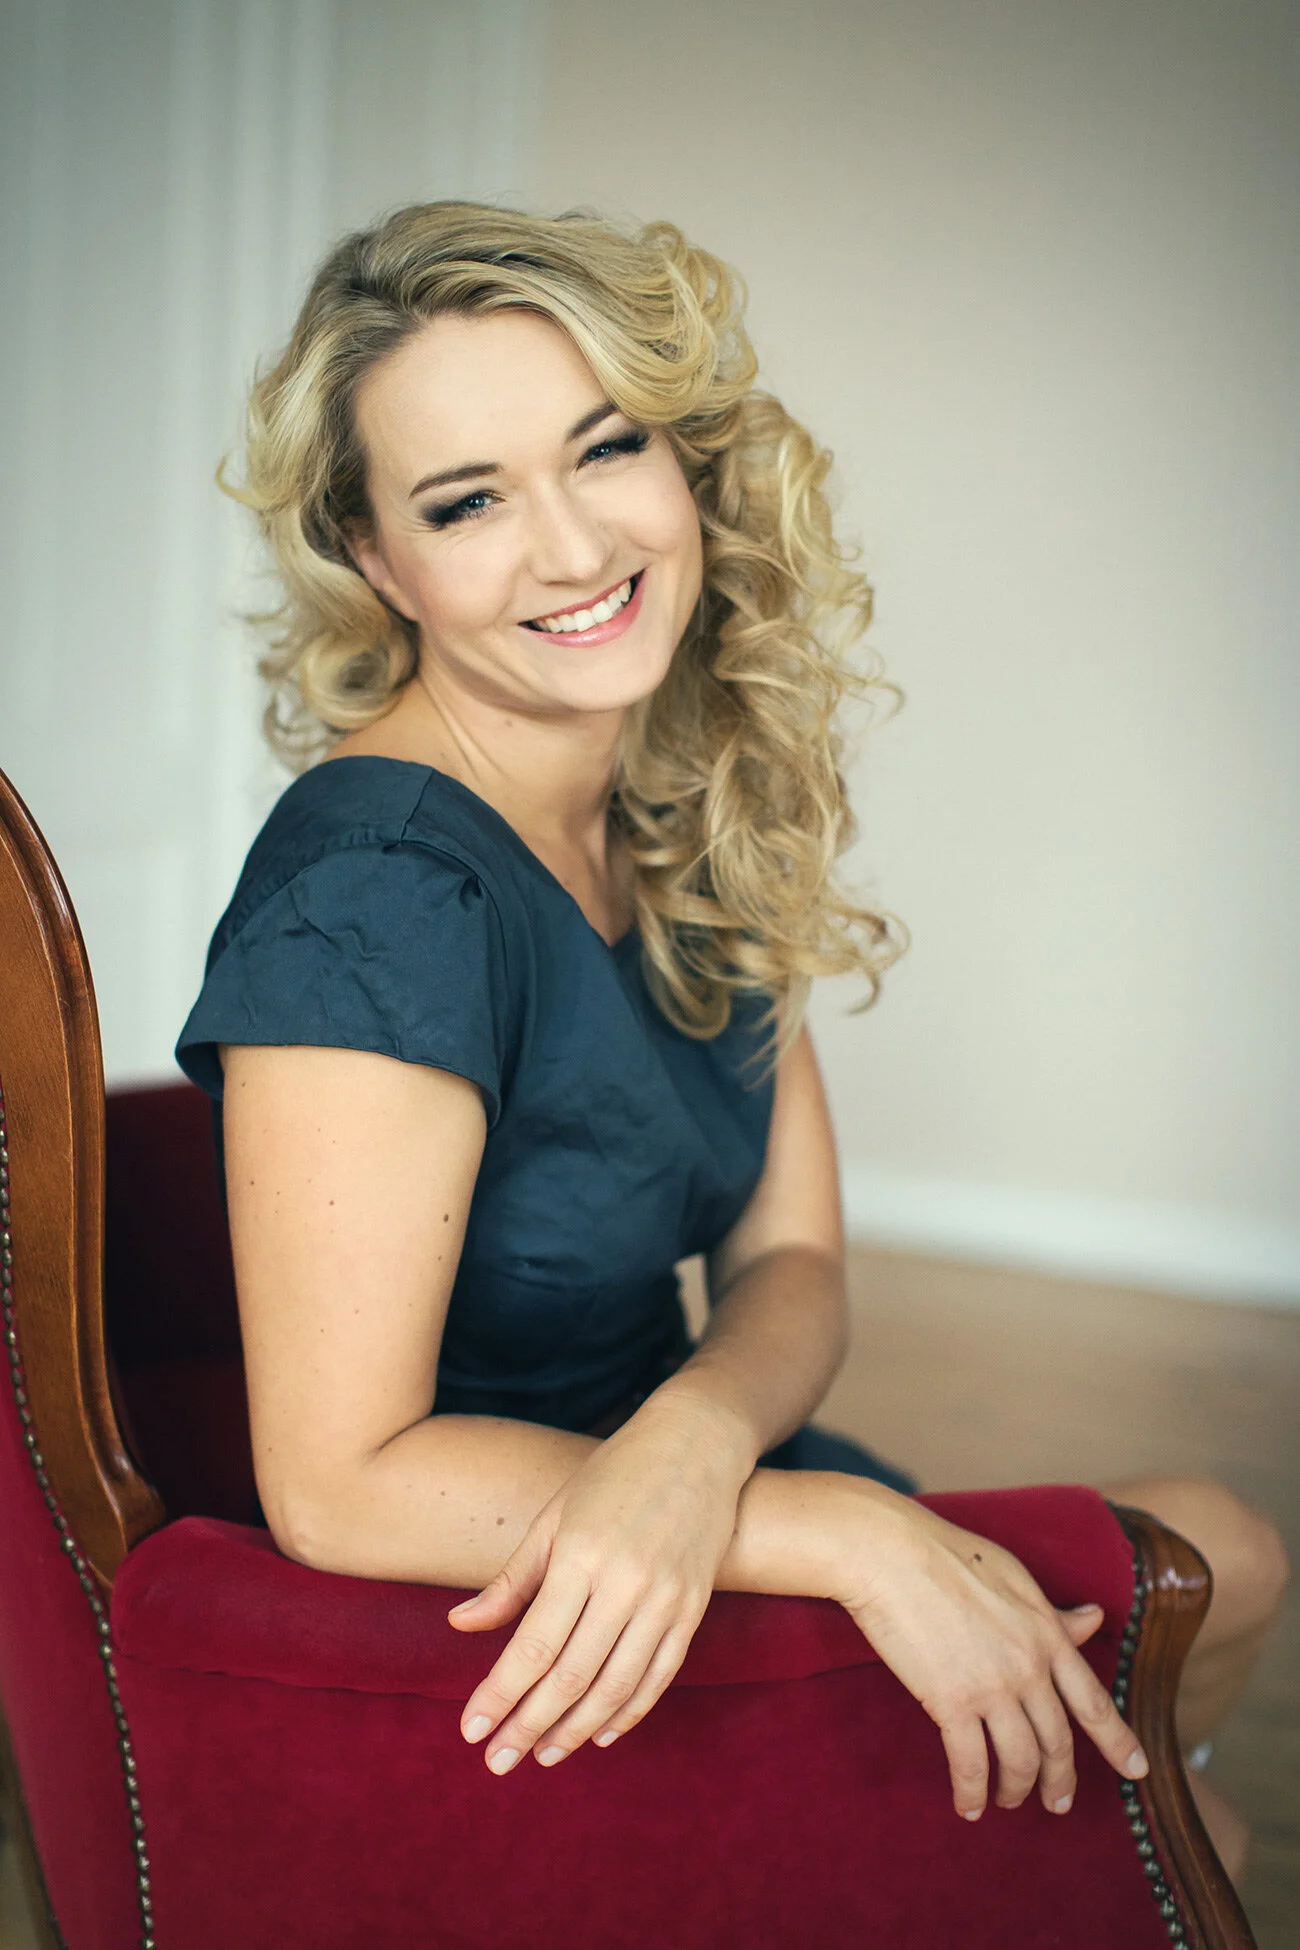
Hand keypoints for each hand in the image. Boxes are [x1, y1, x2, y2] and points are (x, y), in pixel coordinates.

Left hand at [448, 1397, 752, 1774]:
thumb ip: (511, 1579)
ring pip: (616, 1686)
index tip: (470, 1730)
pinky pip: (660, 1676)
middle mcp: (626, 1583)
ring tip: (542, 1755)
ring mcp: (666, 1599)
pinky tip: (599, 1733)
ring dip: (575, 1729)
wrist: (696, 1445)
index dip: (500, 1695)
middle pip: (571, 1677)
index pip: (534, 1646)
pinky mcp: (693, 1608)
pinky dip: (629, 1712)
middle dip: (529, 1726)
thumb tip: (461, 1625)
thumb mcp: (553, 1517)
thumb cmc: (613, 1476)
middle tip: (497, 1762)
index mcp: (582, 1556)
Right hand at [829, 1489, 1148, 1818]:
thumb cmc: (948, 1555)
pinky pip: (970, 1764)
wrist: (891, 1554)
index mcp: (1046, 1634)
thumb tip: (1093, 1620)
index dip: (1118, 1741)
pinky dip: (971, 1792)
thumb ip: (1052, 1613)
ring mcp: (991, 1687)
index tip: (1137, 1769)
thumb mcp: (1014, 1579)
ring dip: (1016, 1789)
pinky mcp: (949, 1702)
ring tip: (1008, 1800)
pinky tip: (968, 1805)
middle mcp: (1028, 1667)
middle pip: (1057, 1742)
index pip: (1093, 1701)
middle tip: (1058, 1803)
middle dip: (1060, 1781)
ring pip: (1019, 1760)